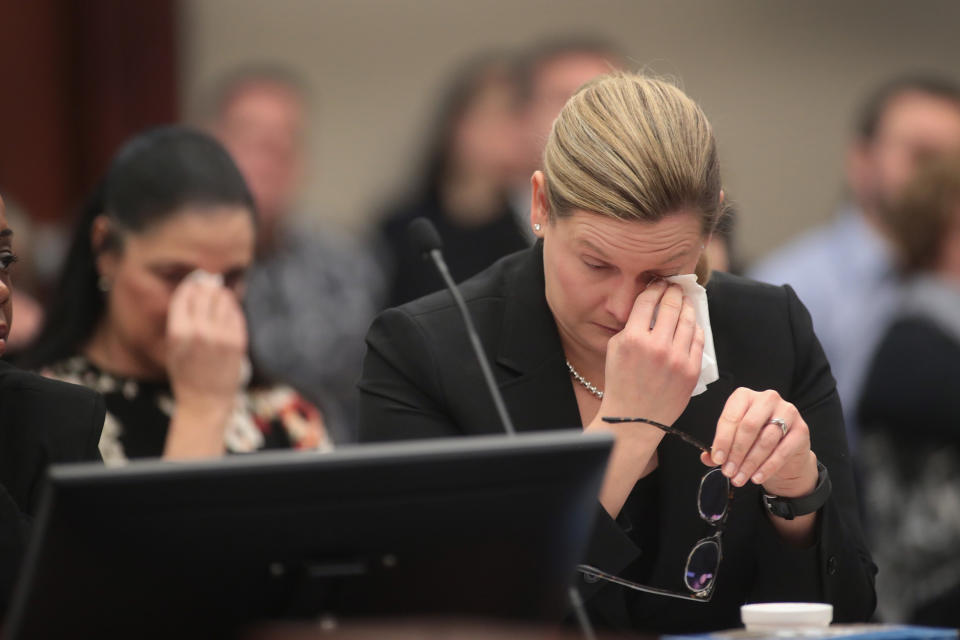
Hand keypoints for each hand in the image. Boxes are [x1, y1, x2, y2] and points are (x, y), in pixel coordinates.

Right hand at [163, 276, 246, 458]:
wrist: (205, 400)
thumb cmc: (186, 373)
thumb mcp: (173, 346)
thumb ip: (181, 319)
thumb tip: (194, 289)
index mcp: (178, 332)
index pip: (186, 294)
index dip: (191, 284)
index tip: (196, 281)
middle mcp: (200, 331)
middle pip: (206, 292)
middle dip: (208, 287)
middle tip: (210, 285)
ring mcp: (221, 336)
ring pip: (225, 298)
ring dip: (222, 295)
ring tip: (219, 298)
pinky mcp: (238, 341)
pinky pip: (236, 313)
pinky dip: (232, 309)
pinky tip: (228, 312)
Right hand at [585, 280, 704, 517]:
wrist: (634, 418)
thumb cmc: (621, 383)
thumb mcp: (615, 349)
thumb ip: (631, 326)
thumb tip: (649, 304)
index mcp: (633, 339)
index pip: (648, 300)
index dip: (654, 287)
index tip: (658, 282)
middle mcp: (657, 346)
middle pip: (671, 305)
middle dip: (673, 291)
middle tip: (674, 286)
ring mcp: (677, 359)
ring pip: (688, 320)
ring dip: (687, 306)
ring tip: (684, 300)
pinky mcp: (691, 370)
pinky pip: (697, 339)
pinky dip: (694, 327)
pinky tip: (691, 323)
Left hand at [703, 388, 817, 497]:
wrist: (786, 451)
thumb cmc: (756, 440)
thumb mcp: (735, 440)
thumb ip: (720, 447)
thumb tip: (706, 457)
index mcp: (745, 396)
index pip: (731, 416)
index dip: (722, 440)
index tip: (717, 459)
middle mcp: (767, 399)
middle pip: (748, 426)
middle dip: (736, 452)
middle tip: (728, 471)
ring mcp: (787, 412)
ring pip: (765, 440)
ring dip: (750, 463)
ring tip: (739, 478)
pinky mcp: (801, 429)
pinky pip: (782, 451)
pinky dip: (767, 467)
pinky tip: (756, 477)